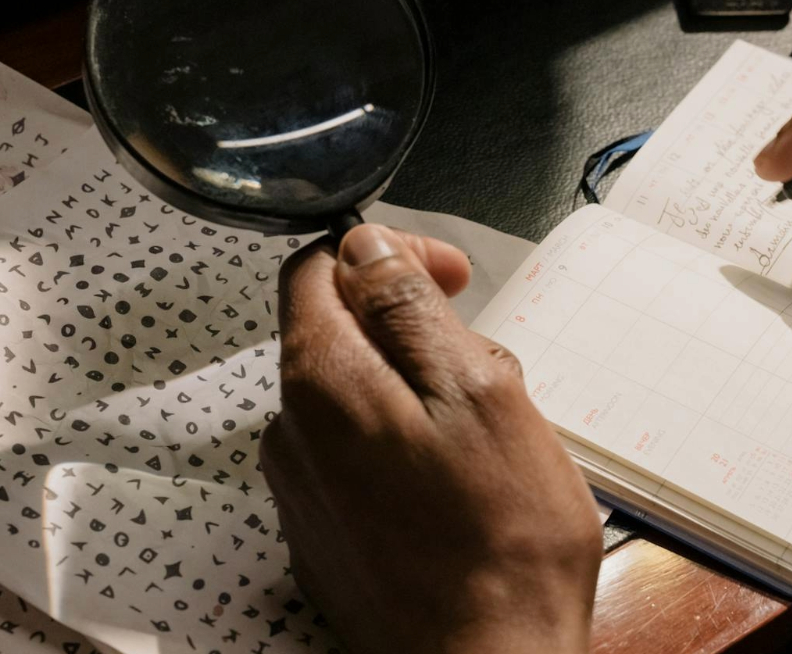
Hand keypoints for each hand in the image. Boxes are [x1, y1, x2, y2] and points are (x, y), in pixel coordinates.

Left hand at [262, 225, 601, 653]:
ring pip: (359, 398)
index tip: (450, 278)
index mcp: (322, 382)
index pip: (319, 268)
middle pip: (341, 335)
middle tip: (492, 372)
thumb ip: (410, 310)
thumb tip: (367, 249)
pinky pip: (359, 458)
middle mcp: (291, 434)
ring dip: (419, 393)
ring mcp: (303, 492)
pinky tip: (462, 486)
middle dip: (416, 332)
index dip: (388, 255)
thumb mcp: (479, 392)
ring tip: (487, 439)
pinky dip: (406, 448)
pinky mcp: (326, 536)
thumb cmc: (500, 542)